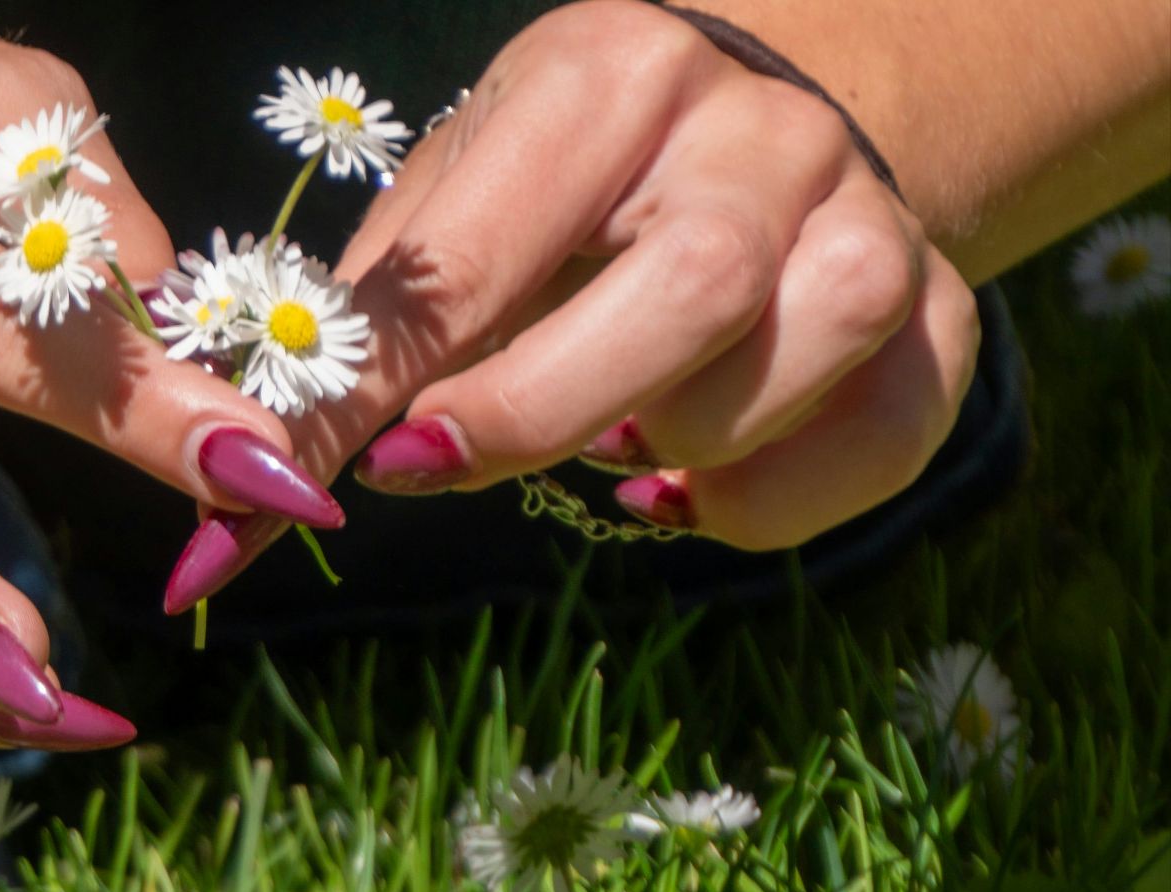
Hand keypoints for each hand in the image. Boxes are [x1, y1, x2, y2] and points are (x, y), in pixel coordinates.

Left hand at [164, 0, 980, 612]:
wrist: (751, 123)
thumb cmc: (566, 180)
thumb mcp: (466, 196)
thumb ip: (390, 312)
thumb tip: (267, 470)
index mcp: (610, 79)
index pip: (490, 250)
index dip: (397, 380)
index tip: (318, 473)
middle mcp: (760, 130)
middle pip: (690, 293)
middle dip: (542, 413)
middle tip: (440, 466)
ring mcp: (866, 214)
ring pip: (793, 365)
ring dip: (670, 445)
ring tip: (601, 441)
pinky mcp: (934, 309)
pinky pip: (881, 439)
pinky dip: (769, 501)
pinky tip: (683, 490)